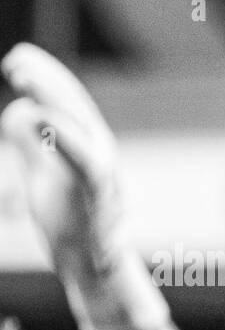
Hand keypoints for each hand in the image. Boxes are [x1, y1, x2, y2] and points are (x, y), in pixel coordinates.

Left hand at [1, 42, 126, 286]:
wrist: (94, 269)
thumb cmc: (72, 225)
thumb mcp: (45, 175)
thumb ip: (33, 143)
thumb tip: (21, 110)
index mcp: (90, 150)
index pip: (70, 105)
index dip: (47, 78)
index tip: (20, 59)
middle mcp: (101, 155)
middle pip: (75, 107)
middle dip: (47, 79)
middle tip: (16, 60)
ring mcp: (103, 175)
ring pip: (79, 125)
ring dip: (52, 96)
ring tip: (22, 74)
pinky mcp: (96, 197)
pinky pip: (83, 162)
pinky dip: (64, 138)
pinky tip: (41, 117)